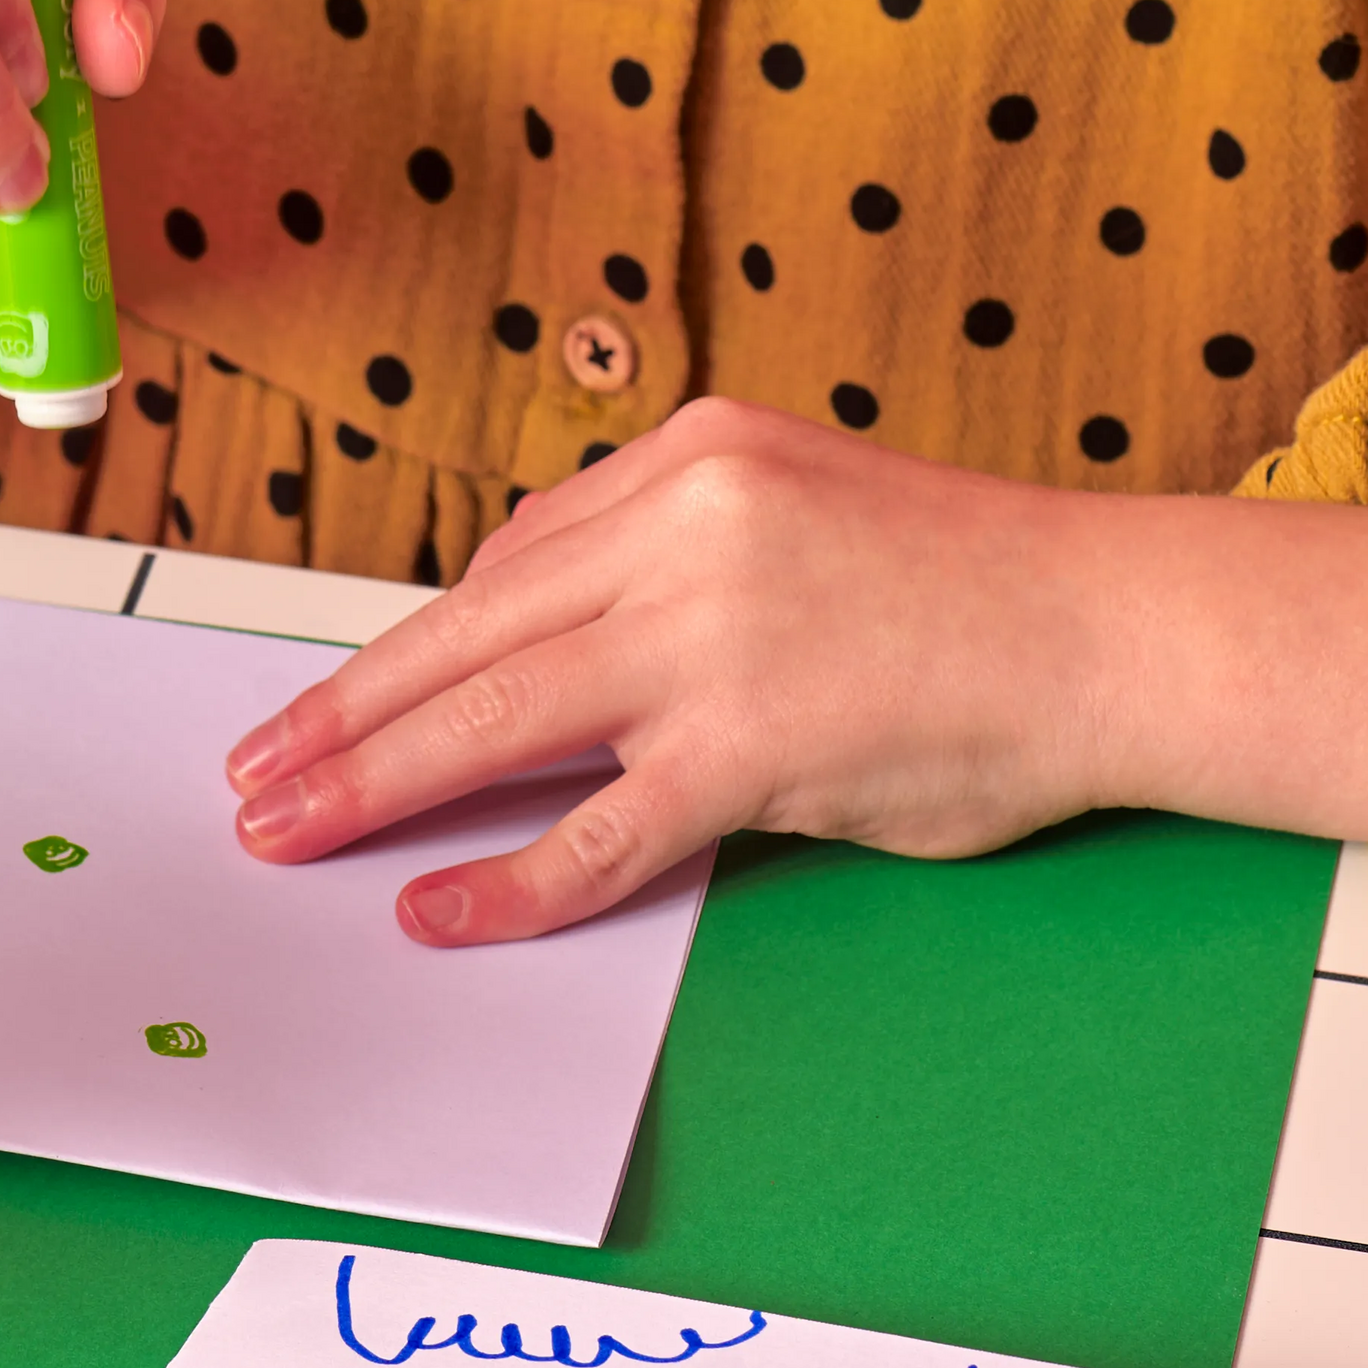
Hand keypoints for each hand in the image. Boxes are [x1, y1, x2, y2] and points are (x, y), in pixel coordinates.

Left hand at [223, 397, 1367, 945]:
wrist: (1113, 625)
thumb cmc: (962, 582)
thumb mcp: (789, 506)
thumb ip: (662, 555)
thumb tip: (529, 628)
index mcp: (687, 453)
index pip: (508, 562)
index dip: (410, 643)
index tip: (336, 695)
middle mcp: (683, 522)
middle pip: (468, 632)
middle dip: (344, 711)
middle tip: (254, 770)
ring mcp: (713, 635)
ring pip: (498, 720)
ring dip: (375, 784)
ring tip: (286, 831)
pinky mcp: (753, 747)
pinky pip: (597, 832)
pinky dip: (506, 882)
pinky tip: (431, 913)